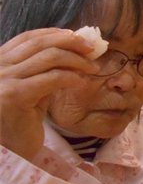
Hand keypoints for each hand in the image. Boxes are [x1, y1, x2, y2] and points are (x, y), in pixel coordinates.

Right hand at [0, 28, 98, 160]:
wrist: (9, 150)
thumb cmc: (21, 119)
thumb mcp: (32, 87)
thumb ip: (45, 68)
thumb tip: (76, 49)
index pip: (28, 37)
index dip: (56, 34)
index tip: (79, 37)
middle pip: (40, 43)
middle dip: (70, 42)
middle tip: (92, 49)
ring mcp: (3, 80)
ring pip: (49, 57)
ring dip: (76, 60)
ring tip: (92, 67)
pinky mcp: (14, 95)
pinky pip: (51, 78)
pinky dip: (70, 77)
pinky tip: (81, 82)